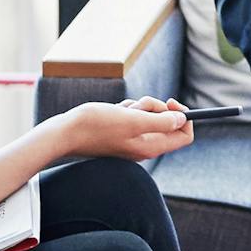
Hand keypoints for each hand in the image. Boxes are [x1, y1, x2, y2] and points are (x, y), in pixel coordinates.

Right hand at [57, 97, 195, 161]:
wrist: (66, 132)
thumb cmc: (97, 125)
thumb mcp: (133, 120)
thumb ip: (161, 121)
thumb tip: (182, 120)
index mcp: (151, 147)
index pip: (183, 136)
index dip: (184, 117)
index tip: (172, 102)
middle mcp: (144, 147)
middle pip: (167, 122)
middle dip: (155, 107)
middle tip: (139, 105)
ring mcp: (132, 140)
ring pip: (149, 116)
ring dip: (138, 106)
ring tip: (121, 110)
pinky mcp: (121, 133)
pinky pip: (134, 115)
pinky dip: (127, 109)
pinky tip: (113, 111)